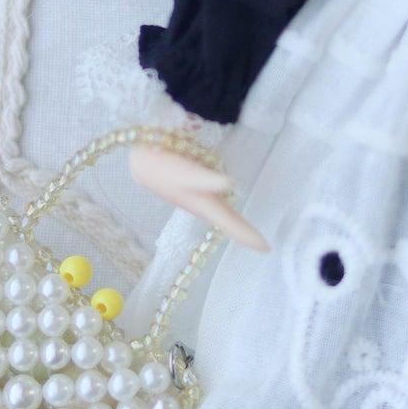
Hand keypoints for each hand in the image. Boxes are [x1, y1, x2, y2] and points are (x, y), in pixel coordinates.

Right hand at [129, 145, 269, 251]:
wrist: (141, 159)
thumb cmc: (162, 166)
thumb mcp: (185, 172)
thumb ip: (206, 179)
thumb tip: (229, 183)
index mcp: (206, 205)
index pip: (232, 225)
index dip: (248, 236)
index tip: (266, 248)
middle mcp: (205, 205)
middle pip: (229, 222)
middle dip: (244, 233)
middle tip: (263, 245)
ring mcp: (200, 198)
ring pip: (223, 214)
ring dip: (235, 225)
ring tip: (248, 231)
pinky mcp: (195, 188)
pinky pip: (217, 203)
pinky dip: (226, 210)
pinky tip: (228, 203)